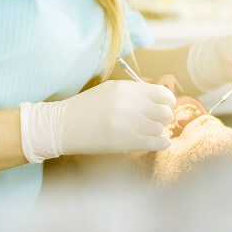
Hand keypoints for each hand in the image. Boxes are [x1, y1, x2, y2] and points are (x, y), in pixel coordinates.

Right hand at [19, 80, 176, 162]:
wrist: (63, 125)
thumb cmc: (88, 107)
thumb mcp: (111, 90)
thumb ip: (135, 92)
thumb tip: (162, 98)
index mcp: (126, 88)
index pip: (161, 93)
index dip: (169, 100)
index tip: (168, 105)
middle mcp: (129, 104)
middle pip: (164, 112)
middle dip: (164, 117)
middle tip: (159, 120)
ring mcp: (127, 123)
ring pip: (159, 128)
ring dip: (158, 130)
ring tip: (150, 131)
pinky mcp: (124, 142)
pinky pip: (155, 142)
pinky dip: (162, 143)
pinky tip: (162, 142)